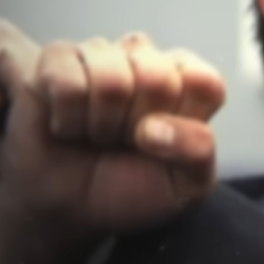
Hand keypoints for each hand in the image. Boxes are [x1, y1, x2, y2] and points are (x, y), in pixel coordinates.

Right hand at [0, 33, 226, 263]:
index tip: (164, 144)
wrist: (68, 207)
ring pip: (112, 79)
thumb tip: (156, 126)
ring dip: (100, 124)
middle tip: (124, 142)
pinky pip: (68, 81)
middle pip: (158, 78)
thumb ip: (198, 151)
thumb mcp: (183, 187)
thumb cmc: (127, 190)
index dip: (183, 120)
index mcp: (187, 85)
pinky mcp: (57, 59)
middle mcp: (146, 62)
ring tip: (95, 134)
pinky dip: (67, 117)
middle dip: (137, 124)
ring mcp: (102, 56)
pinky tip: (67, 125)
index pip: (206, 83)